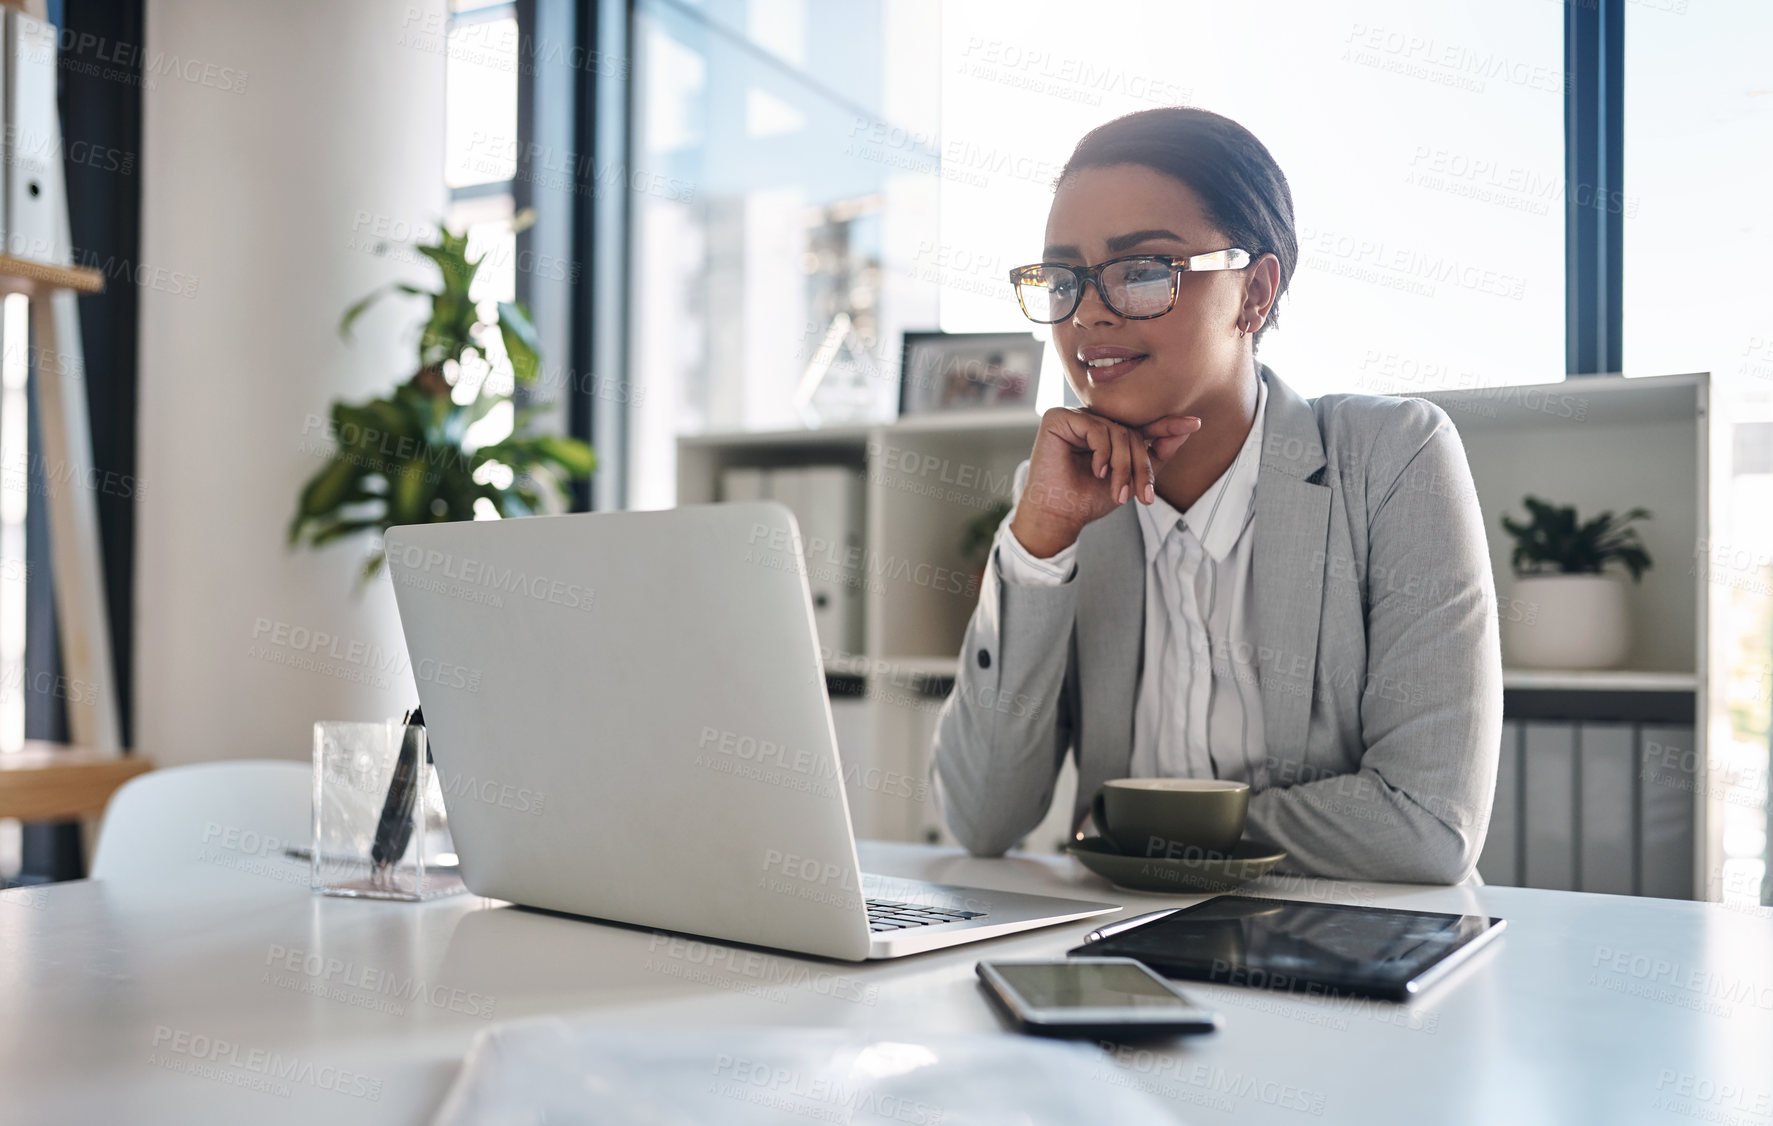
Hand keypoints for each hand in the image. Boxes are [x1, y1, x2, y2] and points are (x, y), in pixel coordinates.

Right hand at [1008, 407, 1201, 557]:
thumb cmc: (1088, 499)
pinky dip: (1103, 454)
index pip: (1141, 425)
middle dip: (1141, 466)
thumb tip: (1188, 428)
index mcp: (1107, 432)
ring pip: (1118, 432)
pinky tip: (1097, 472)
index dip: (1167, 425)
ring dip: (1124, 466)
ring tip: (1118, 492)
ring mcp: (1075, 417)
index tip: (1194, 424)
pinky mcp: (1058, 418)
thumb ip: (1157, 454)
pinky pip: (1096, 428)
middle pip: (1132, 432)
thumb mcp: (1132, 478)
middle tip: (1144, 496)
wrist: (1059, 516)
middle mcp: (1091, 420)